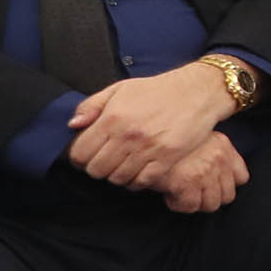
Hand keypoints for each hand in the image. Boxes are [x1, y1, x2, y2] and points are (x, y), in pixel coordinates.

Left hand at [66, 64, 232, 193]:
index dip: (79, 159)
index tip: (88, 157)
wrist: (198, 91)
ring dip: (117, 176)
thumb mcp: (120, 89)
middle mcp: (128, 135)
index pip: (80, 153)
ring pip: (117, 178)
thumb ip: (92, 105)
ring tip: (123, 167)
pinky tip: (139, 172)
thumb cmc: (158, 90)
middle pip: (96, 170)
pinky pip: (142, 181)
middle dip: (97, 169)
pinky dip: (137, 181)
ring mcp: (149, 148)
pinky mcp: (168, 157)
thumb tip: (73, 125)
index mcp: (112, 118)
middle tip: (106, 162)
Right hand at [157, 132, 246, 215]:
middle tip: (193, 192)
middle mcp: (219, 159)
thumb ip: (212, 154)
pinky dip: (178, 204)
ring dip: (195, 202)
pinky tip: (170, 193)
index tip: (211, 185)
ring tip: (182, 192)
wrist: (147, 140)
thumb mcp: (199, 139)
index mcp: (224, 147)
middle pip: (227, 196)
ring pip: (211, 204)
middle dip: (209, 197)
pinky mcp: (186, 183)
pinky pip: (190, 206)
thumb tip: (217, 177)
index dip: (225, 185)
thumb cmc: (170, 142)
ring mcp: (204, 172)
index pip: (242, 178)